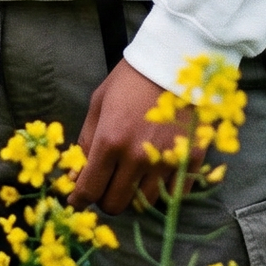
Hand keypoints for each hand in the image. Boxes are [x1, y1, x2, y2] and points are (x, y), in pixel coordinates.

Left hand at [71, 60, 197, 214]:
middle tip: (106, 184)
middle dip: (105, 198)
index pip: (89, 190)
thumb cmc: (131, 79)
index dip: (79, 200)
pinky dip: (162, 191)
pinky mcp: (190, 159)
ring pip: (143, 204)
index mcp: (110, 141)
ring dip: (133, 196)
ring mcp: (166, 160)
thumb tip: (75, 178)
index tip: (78, 199)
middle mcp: (137, 157)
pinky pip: (173, 194)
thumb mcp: (99, 103)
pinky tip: (155, 175)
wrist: (175, 60)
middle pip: (115, 204)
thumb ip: (85, 142)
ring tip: (131, 178)